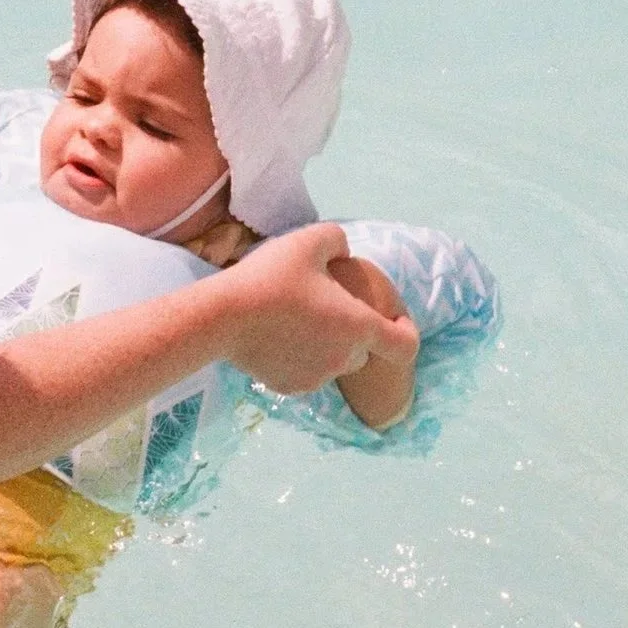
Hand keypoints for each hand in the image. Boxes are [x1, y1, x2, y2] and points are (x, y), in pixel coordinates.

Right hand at [209, 225, 418, 394]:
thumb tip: (343, 251)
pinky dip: (296, 358)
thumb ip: (337, 240)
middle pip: (362, 350)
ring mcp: (316, 377)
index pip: (404, 344)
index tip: (394, 320)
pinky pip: (303, 372)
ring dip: (323, 344)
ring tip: (291, 319)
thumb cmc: (270, 277)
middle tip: (321, 306)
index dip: (406, 332)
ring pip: (331, 361)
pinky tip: (273, 337)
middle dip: (350, 331)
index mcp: (358, 326)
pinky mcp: (288, 387)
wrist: (221, 317)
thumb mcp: (309, 240)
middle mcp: (344, 358)